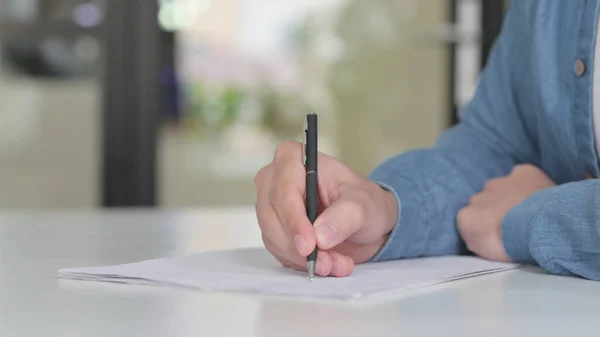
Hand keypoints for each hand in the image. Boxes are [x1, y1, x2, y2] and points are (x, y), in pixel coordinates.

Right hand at [254, 142, 397, 276]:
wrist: (364, 221)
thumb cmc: (362, 201)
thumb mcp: (363, 204)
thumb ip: (344, 216)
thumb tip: (321, 236)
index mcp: (293, 158)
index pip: (284, 190)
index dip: (294, 219)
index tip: (309, 245)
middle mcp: (275, 179)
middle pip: (272, 216)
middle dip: (300, 246)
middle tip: (327, 263)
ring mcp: (271, 205)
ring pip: (274, 238)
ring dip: (303, 258)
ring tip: (336, 264)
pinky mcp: (274, 230)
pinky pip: (279, 251)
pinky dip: (301, 263)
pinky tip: (326, 264)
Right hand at [457, 164, 555, 261]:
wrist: (537, 225)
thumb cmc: (510, 244)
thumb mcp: (482, 249)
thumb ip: (476, 234)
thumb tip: (481, 228)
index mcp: (466, 216)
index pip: (469, 217)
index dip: (483, 225)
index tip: (496, 232)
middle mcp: (478, 196)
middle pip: (483, 201)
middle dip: (494, 208)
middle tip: (511, 222)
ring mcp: (499, 182)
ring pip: (500, 187)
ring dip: (509, 195)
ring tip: (526, 210)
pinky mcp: (522, 172)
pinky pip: (520, 175)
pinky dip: (526, 182)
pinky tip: (536, 193)